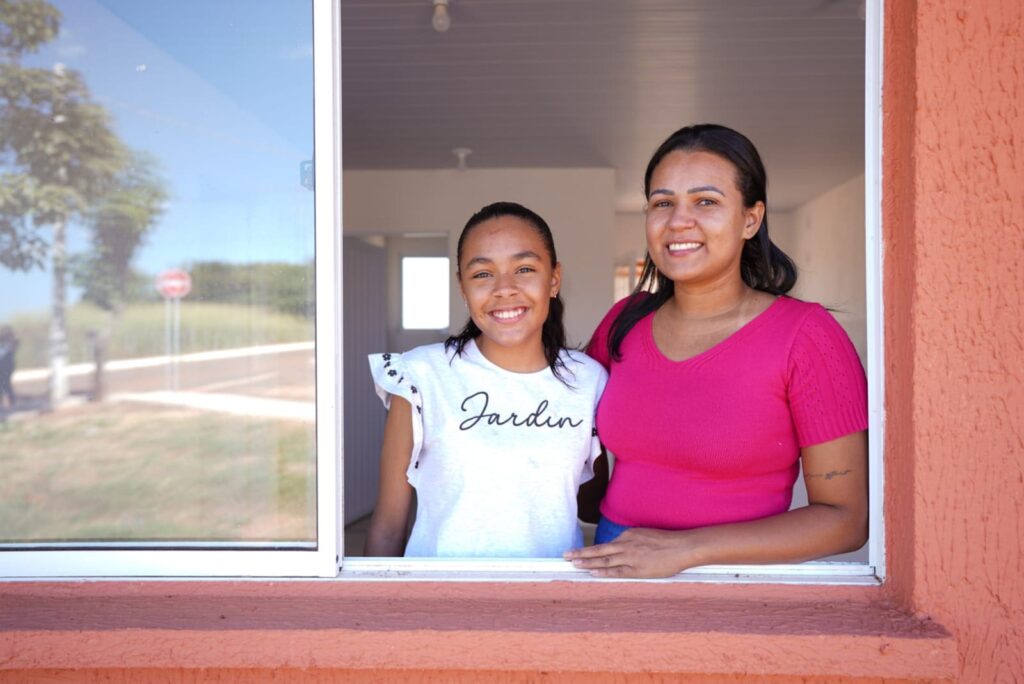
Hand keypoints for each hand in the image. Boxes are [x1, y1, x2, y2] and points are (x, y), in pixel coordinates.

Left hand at [564, 528, 702, 578]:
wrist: (683, 546)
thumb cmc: (667, 541)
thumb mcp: (645, 535)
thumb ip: (632, 541)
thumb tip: (621, 547)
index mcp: (628, 535)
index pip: (606, 544)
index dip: (591, 550)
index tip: (578, 552)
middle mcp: (626, 544)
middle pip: (599, 550)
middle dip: (580, 553)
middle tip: (565, 555)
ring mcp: (631, 557)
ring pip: (604, 559)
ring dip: (587, 562)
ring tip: (573, 564)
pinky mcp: (638, 569)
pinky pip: (617, 570)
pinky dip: (603, 571)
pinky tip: (592, 572)